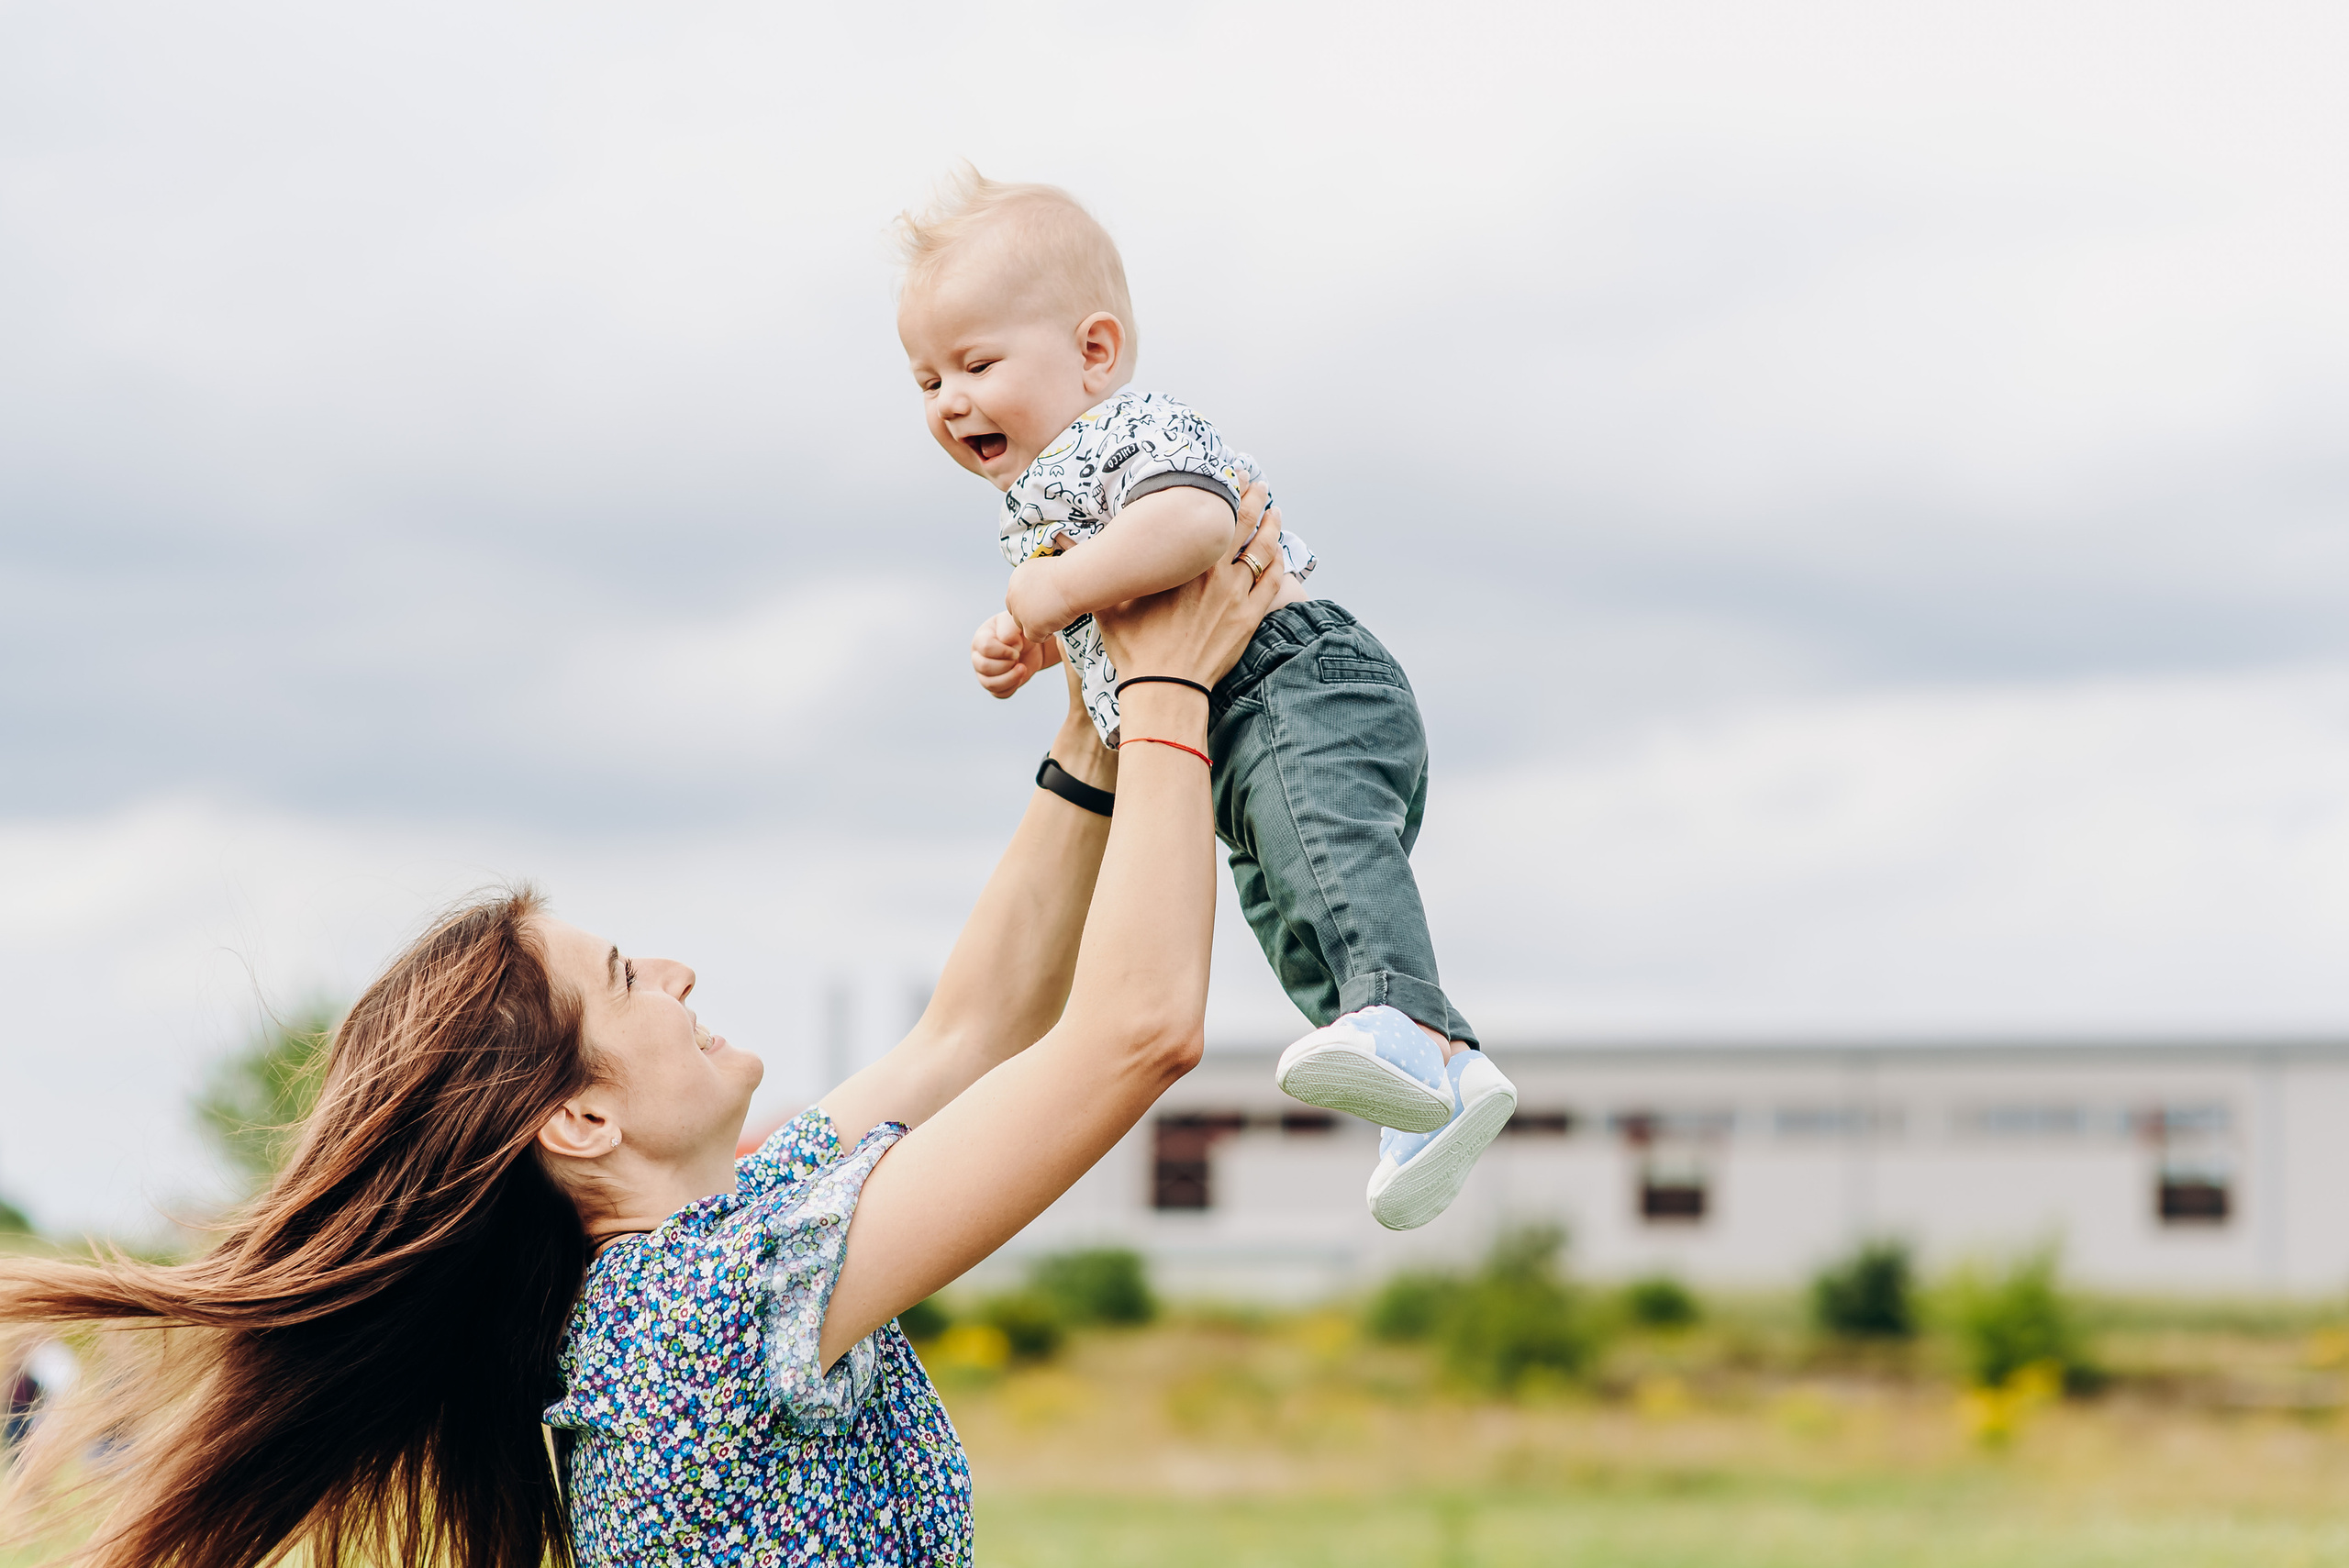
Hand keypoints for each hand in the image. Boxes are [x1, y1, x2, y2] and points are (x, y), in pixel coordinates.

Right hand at [971, 611, 1049, 699]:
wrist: (1033, 646)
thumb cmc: (1021, 631)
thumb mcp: (1016, 623)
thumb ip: (1009, 628)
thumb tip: (1007, 642)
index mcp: (981, 638)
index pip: (985, 647)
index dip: (1004, 650)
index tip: (1018, 646)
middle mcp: (978, 656)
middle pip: (985, 667)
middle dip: (1007, 664)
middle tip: (1018, 657)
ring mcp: (984, 673)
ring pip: (989, 684)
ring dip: (1011, 677)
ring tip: (1022, 667)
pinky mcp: (994, 685)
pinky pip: (999, 693)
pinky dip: (1012, 687)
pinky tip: (1020, 675)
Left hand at [1006, 555, 1074, 639]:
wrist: (1075, 581)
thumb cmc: (1070, 574)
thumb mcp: (1047, 571)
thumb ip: (1037, 582)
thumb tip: (1041, 593)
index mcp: (1017, 578)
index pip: (1016, 598)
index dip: (1030, 603)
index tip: (1045, 603)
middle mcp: (1013, 594)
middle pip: (1017, 613)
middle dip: (1032, 616)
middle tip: (1051, 611)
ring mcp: (1020, 611)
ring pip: (1025, 626)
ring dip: (1040, 624)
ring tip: (1058, 615)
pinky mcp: (1030, 625)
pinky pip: (1035, 637)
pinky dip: (1048, 633)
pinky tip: (1059, 622)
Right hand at [1094, 483, 1282, 688]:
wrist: (1165, 689)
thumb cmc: (1135, 649)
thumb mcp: (1108, 606)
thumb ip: (1097, 573)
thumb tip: (1060, 543)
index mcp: (1182, 564)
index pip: (1207, 516)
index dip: (1219, 492)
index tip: (1225, 475)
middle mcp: (1213, 572)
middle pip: (1241, 523)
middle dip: (1251, 497)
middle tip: (1256, 481)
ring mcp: (1235, 595)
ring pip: (1262, 549)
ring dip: (1270, 525)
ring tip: (1275, 510)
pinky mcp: (1249, 618)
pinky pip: (1272, 582)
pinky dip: (1278, 562)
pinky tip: (1280, 551)